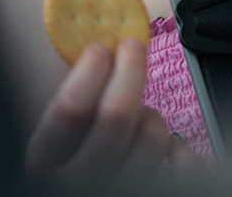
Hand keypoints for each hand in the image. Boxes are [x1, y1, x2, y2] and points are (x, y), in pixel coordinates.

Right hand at [24, 37, 198, 182]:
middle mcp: (80, 180)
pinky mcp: (154, 195)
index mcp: (47, 159)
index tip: (100, 48)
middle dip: (129, 71)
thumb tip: (88, 49)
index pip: (71, 109)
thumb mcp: (50, 139)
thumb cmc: (72, 163)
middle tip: (132, 48)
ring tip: (140, 111)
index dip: (89, 71)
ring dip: (150, 112)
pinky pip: (184, 166)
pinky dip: (181, 148)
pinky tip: (169, 145)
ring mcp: (118, 190)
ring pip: (150, 136)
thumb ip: (63, 101)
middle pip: (115, 116)